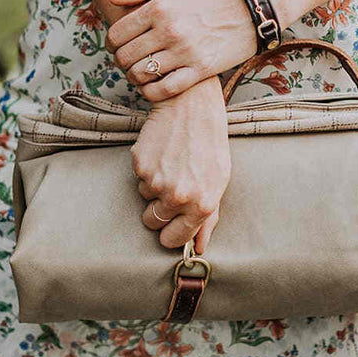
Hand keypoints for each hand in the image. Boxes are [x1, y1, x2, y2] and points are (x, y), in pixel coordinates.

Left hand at [105, 0, 257, 101]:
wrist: (250, 11)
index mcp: (159, 7)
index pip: (117, 33)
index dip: (111, 43)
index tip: (116, 45)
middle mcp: (169, 30)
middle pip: (125, 56)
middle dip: (121, 60)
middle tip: (128, 60)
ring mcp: (184, 52)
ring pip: (141, 74)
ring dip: (134, 76)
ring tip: (139, 72)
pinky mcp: (200, 70)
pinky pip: (164, 90)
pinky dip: (151, 92)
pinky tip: (152, 86)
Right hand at [132, 76, 230, 253]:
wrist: (192, 108)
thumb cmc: (210, 144)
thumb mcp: (218, 182)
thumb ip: (208, 218)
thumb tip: (198, 248)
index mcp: (201, 204)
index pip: (173, 240)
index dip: (170, 234)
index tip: (170, 226)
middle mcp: (178, 197)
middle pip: (153, 222)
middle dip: (159, 210)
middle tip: (172, 188)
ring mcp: (156, 181)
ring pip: (144, 198)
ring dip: (154, 186)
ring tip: (172, 163)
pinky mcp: (140, 165)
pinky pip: (138, 178)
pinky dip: (147, 168)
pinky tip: (162, 152)